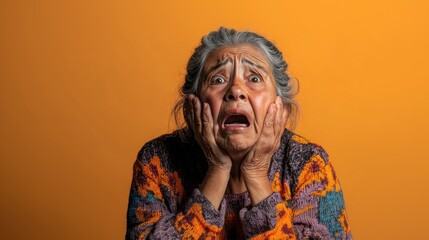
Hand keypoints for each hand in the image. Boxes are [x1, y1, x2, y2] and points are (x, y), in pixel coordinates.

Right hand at [186, 94, 231, 208]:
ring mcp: (204, 138)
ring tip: (194, 98)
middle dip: (191, 106)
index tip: (189, 98)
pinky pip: (207, 126)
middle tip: (189, 95)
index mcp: (200, 134)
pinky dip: (205, 116)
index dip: (190, 108)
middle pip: (193, 118)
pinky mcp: (210, 141)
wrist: (220, 167)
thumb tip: (212, 123)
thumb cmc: (218, 154)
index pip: (193, 119)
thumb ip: (211, 131)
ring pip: (198, 120)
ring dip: (196, 108)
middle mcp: (199, 135)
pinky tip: (205, 107)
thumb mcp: (213, 140)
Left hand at [240, 96, 286, 204]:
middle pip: (280, 122)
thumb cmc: (253, 158)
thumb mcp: (259, 145)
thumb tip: (259, 127)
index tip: (281, 102)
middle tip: (280, 97)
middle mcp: (274, 140)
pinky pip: (269, 129)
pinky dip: (271, 119)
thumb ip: (262, 136)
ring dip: (277, 111)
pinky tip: (272, 110)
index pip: (279, 124)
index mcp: (273, 139)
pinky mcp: (265, 144)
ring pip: (276, 124)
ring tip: (277, 101)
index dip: (281, 113)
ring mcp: (271, 142)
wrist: (253, 172)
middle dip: (281, 109)